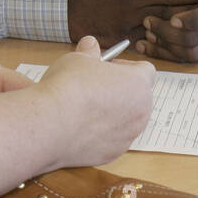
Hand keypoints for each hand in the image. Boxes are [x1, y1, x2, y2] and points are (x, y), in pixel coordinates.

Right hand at [35, 36, 155, 165]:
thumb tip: (90, 44)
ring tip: (86, 108)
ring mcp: (129, 135)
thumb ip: (89, 52)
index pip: (146, 71)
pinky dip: (101, 134)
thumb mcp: (77, 58)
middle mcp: (141, 111)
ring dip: (113, 113)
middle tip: (97, 87)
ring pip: (127, 120)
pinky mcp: (114, 153)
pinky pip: (113, 139)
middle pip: (139, 97)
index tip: (108, 67)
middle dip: (121, 91)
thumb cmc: (67, 86)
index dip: (127, 67)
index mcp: (138, 83)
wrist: (50, 124)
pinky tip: (80, 127)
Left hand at [138, 0, 197, 62]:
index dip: (191, 19)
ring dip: (164, 43)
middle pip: (196, 37)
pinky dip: (163, 54)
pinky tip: (145, 45)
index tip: (171, 18)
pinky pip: (184, 60)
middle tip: (147, 22)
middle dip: (169, 32)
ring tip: (146, 32)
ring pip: (189, 52)